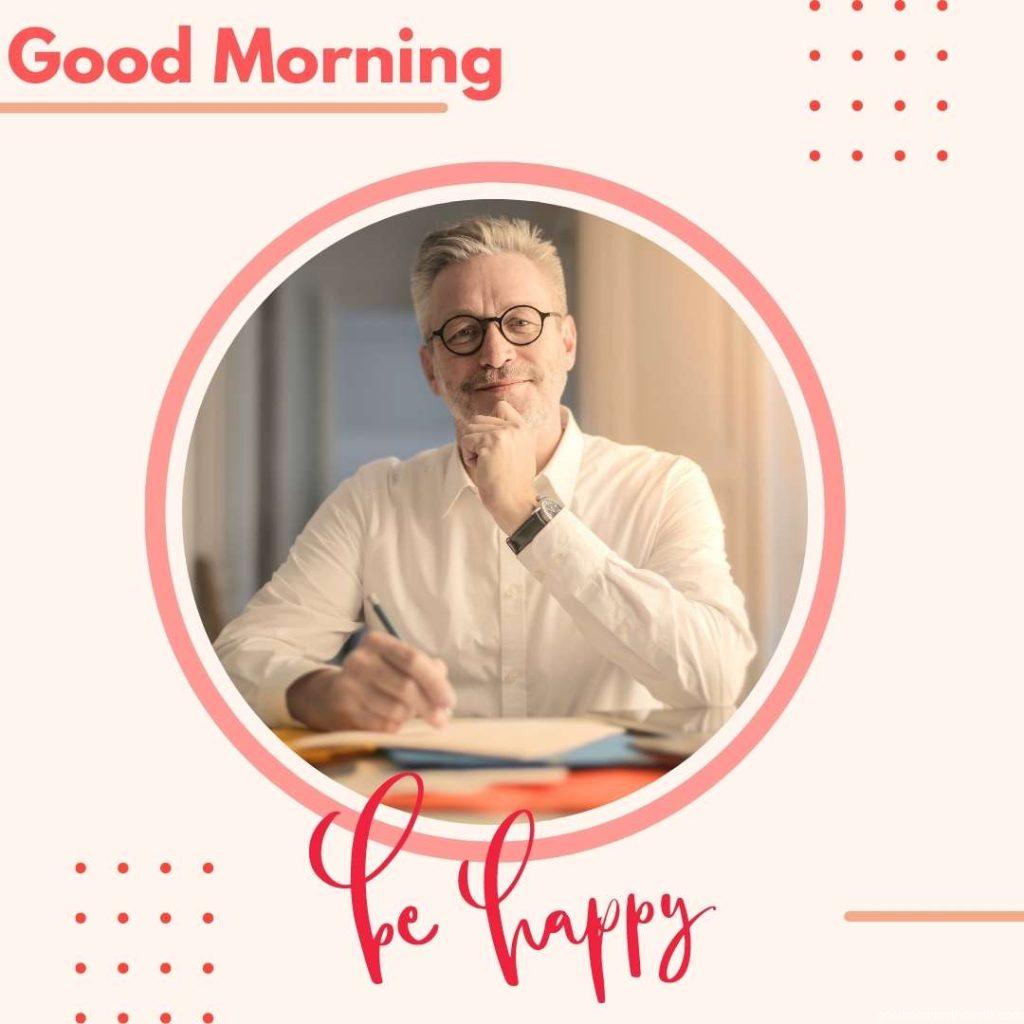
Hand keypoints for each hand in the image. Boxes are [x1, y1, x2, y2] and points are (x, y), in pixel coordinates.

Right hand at [285, 632, 455, 732]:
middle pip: (406, 687)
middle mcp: (360, 660)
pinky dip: (396, 727)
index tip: (449, 701)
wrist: (331, 694)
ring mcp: (349, 685)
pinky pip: (382, 725)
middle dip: (429, 706)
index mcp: (377, 642)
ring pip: (396, 709)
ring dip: (411, 717)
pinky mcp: (344, 709)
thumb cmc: (377, 677)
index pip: (413, 659)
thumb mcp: (398, 663)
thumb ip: (425, 667)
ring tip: (412, 715)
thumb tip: (443, 679)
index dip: (435, 682)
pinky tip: (396, 722)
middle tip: (442, 719)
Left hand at [459, 400, 538, 533]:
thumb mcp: (518, 452)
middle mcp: (515, 427)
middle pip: (478, 420)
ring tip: (487, 465)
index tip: (491, 444)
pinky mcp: (489, 444)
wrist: (517, 503)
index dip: (488, 422)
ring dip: (472, 449)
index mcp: (523, 428)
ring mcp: (502, 434)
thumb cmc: (513, 484)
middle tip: (490, 461)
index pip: (501, 406)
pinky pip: (466, 442)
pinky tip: (483, 469)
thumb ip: (506, 435)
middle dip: (477, 440)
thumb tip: (478, 423)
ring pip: (470, 429)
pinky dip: (469, 457)